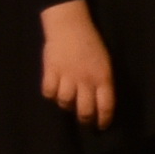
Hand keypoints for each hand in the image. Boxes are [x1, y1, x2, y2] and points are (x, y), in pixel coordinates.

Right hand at [35, 0, 112, 130]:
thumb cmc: (92, 44)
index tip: (102, 126)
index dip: (104, 119)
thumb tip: (100, 101)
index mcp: (103, 77)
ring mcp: (67, 76)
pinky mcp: (50, 72)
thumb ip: (103, 81)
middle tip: (85, 121)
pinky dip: (51, 95)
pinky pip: (48, 92)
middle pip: (85, 109)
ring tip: (69, 101)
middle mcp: (86, 79)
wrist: (71, 27)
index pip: (106, 105)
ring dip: (67, 105)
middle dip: (85, 119)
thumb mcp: (105, 63)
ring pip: (65, 102)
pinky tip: (54, 91)